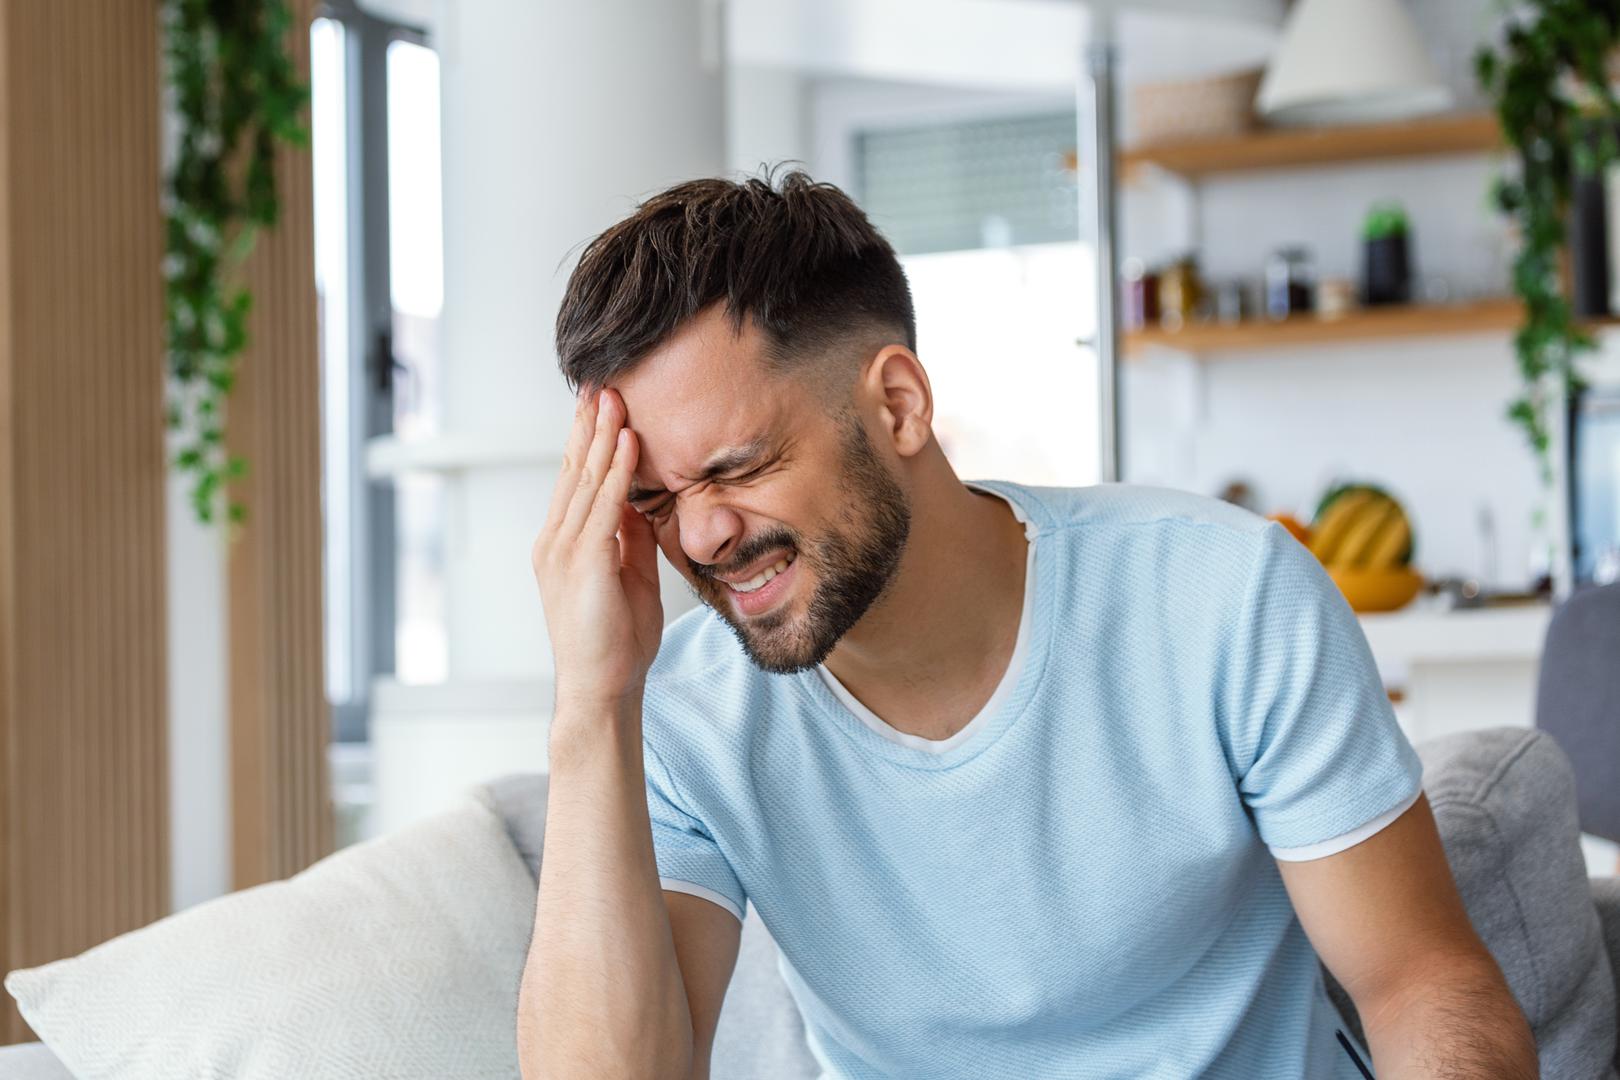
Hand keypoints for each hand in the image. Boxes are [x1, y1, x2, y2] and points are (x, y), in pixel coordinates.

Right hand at [531, 389, 663, 712]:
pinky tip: (628, 442)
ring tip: (615, 396)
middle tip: (600, 380)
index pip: (574, 479)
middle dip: (588, 423)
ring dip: (603, 434)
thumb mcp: (627, 576)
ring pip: (585, 479)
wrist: (601, 688)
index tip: (600, 401)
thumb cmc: (615, 640)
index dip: (587, 438)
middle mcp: (555, 540)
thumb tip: (642, 504)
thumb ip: (629, 538)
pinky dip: (617, 471)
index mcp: (562, 543)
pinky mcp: (583, 564)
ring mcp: (564, 551)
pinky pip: (605, 506)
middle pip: (573, 469)